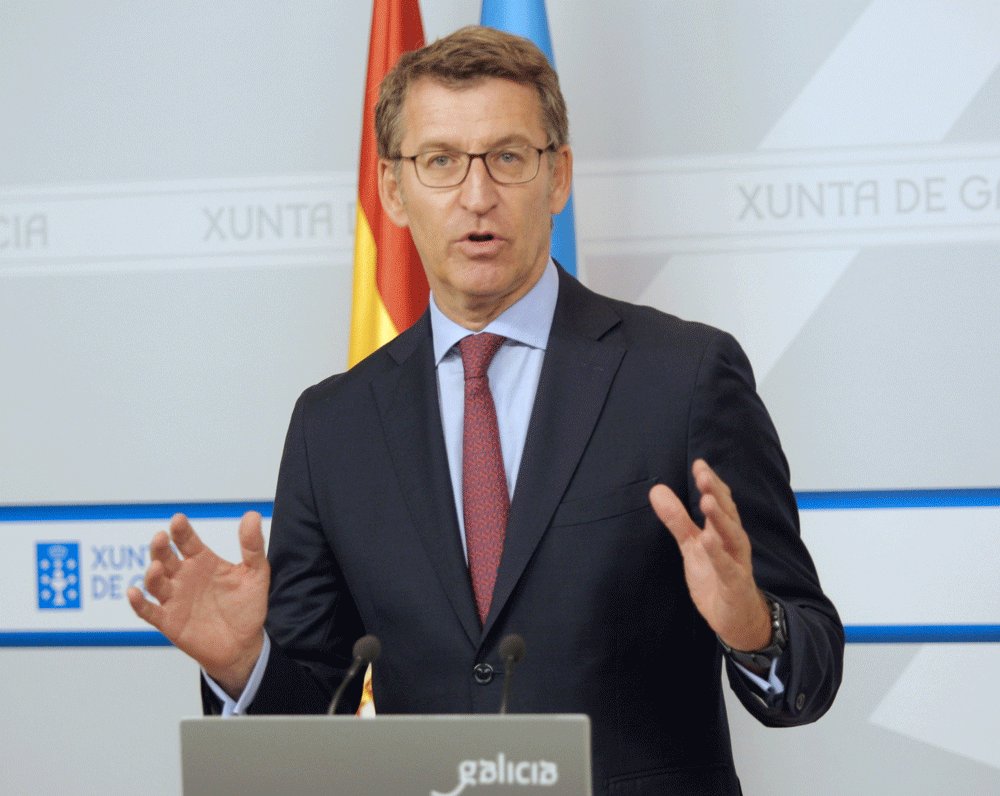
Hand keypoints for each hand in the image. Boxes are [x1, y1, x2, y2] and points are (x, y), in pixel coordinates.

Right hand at [127, 511, 268, 697]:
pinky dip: (138, 603)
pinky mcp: (168, 621)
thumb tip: (252, 515)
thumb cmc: (246, 607)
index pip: (187, 541)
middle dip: (161, 547)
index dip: (182, 531)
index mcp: (203, 561)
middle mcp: (184, 576)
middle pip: (166, 557)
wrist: (243, 644)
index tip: (178, 520)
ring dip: (152, 574)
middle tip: (161, 537)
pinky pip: (148, 611)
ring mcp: (174, 598)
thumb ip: (252, 546)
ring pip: (156, 583)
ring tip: (157, 567)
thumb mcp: (255, 573)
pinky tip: (133, 593)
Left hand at [649, 460, 770, 651]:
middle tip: (704, 475)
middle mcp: (733, 542)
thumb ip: (676, 518)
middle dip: (716, 493)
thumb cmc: (716, 577)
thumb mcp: (691, 546)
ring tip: (707, 501)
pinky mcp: (735, 585)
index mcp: (723, 531)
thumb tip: (656, 490)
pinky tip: (707, 540)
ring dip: (720, 518)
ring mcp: (737, 563)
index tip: (700, 464)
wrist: (736, 618)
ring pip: (732, 536)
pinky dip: (718, 553)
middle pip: (727, 513)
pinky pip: (727, 567)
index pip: (720, 501)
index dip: (711, 483)